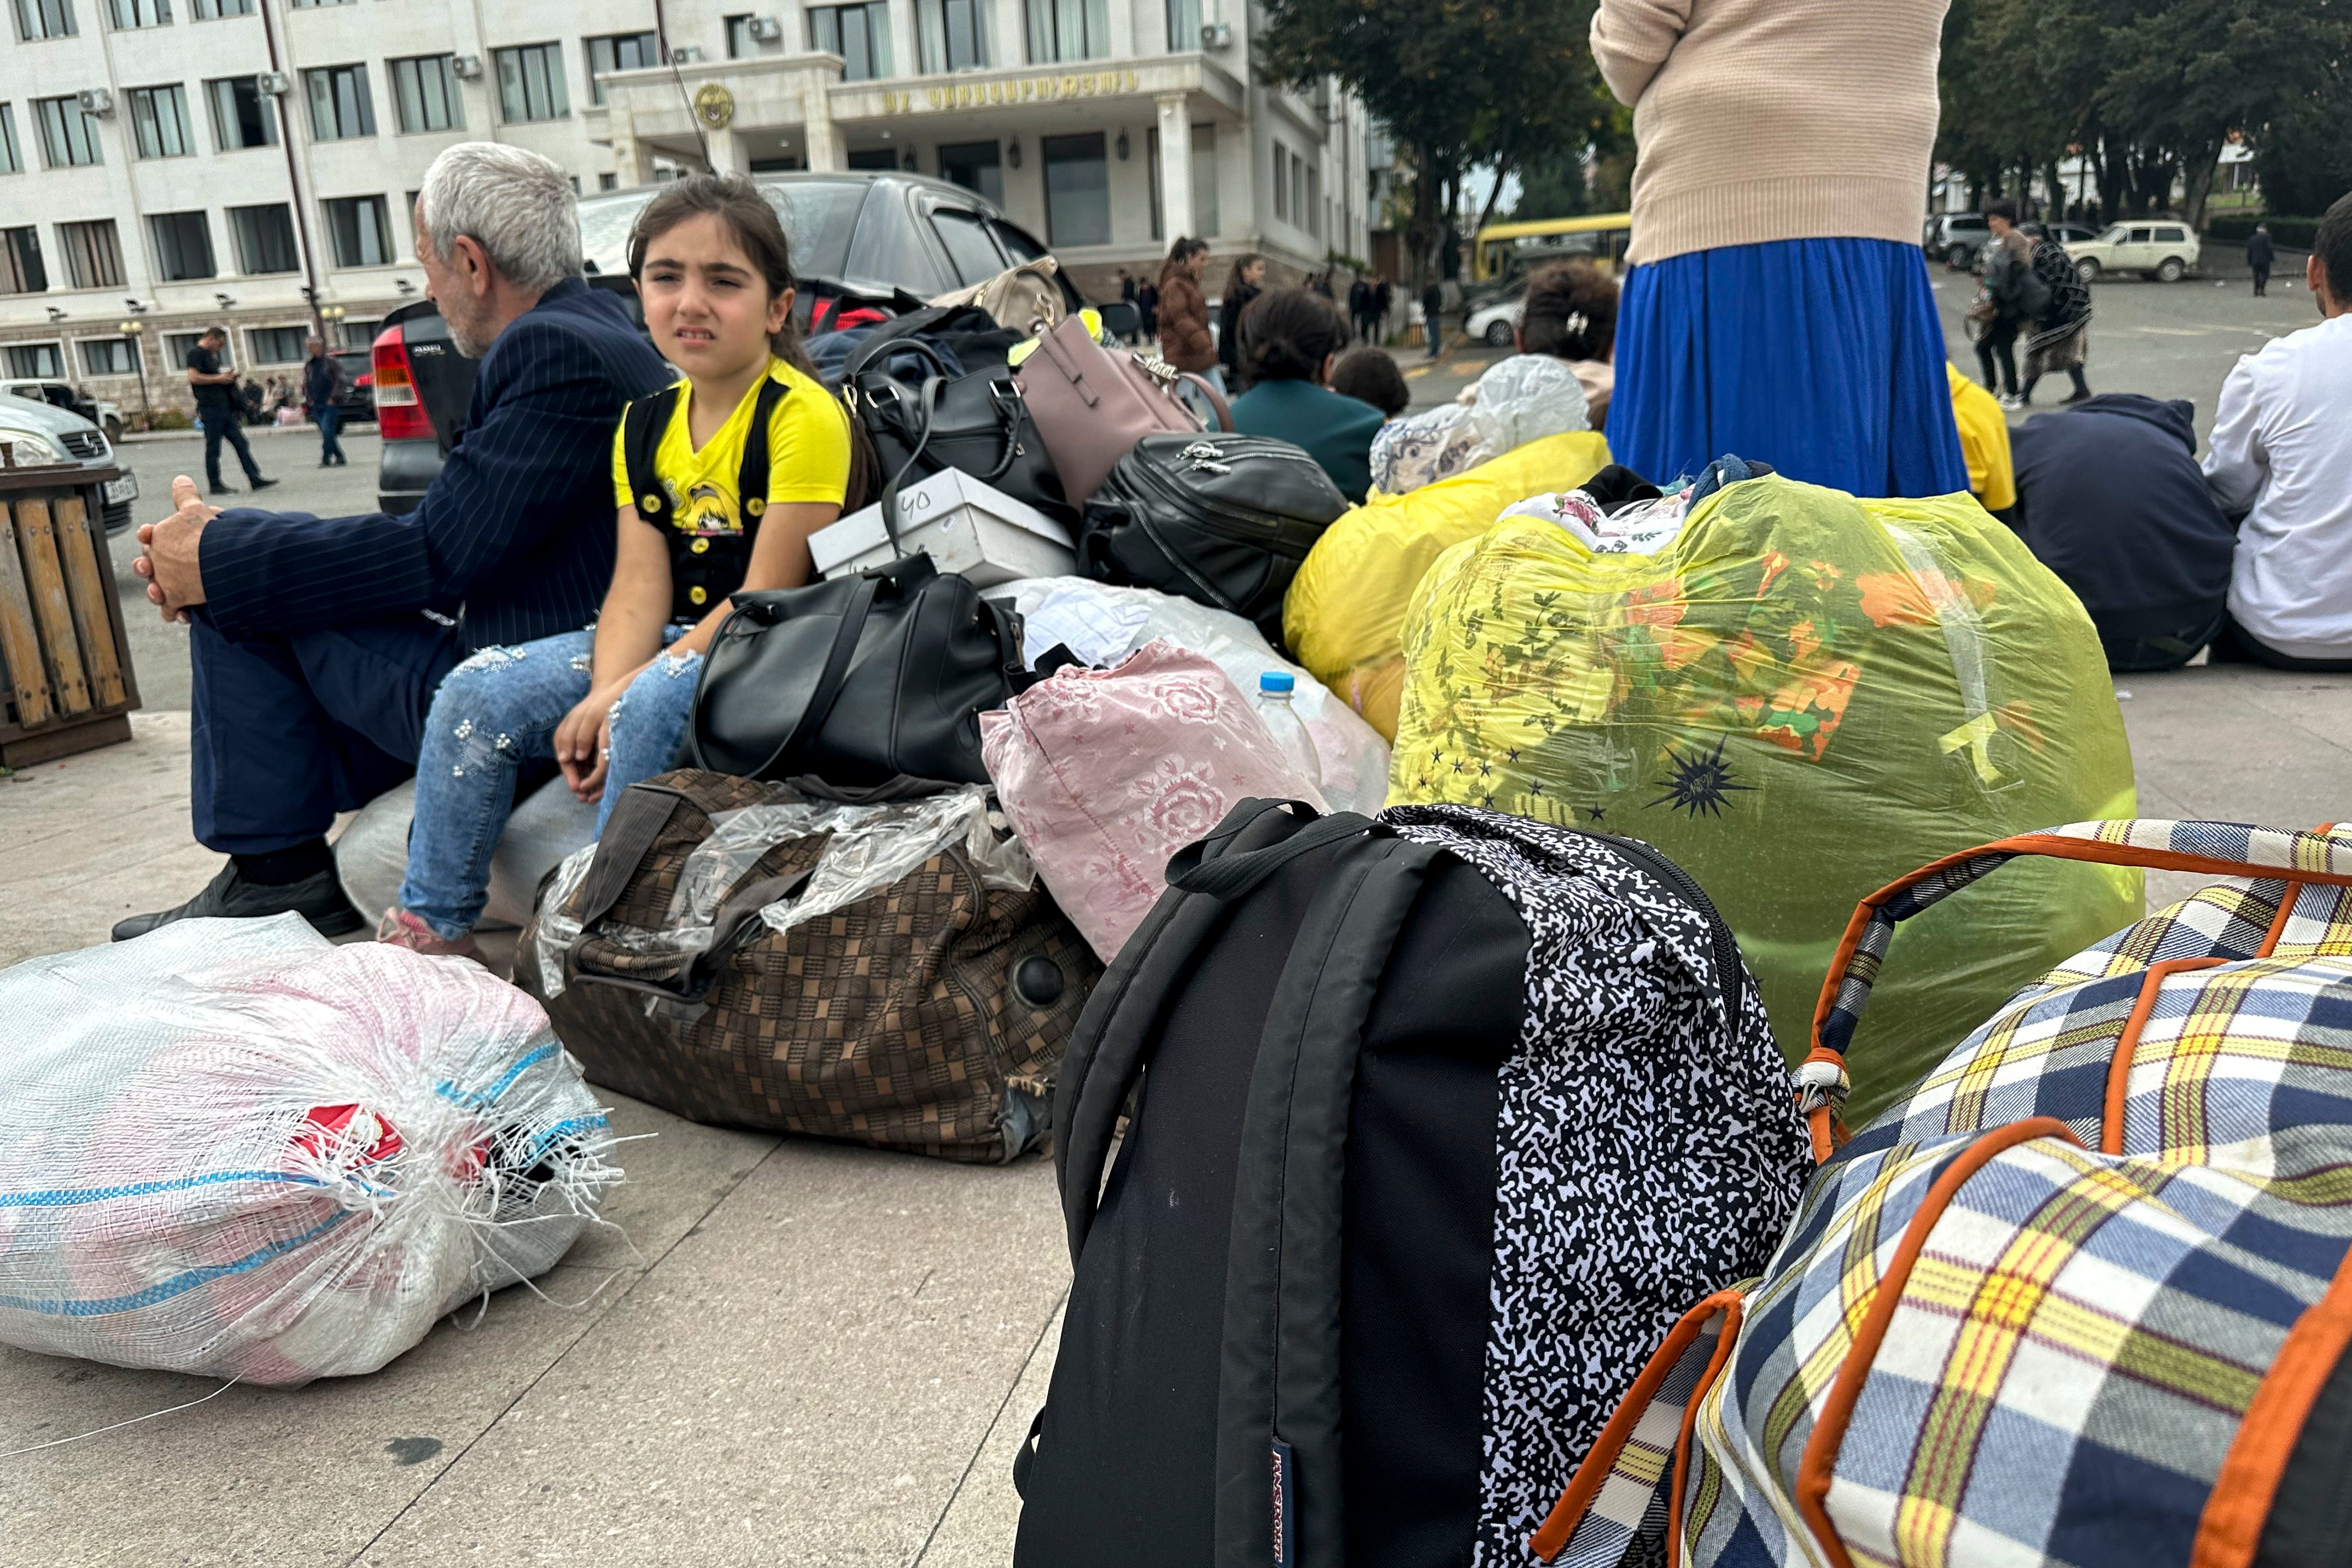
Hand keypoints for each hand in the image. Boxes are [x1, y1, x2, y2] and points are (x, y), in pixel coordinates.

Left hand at [134, 477, 218, 623]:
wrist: (217, 558)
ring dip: (159, 593)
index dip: (148, 537)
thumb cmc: (207, 533)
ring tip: (166, 594)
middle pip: (148, 565)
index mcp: (160, 537)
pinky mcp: (175, 600)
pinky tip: (184, 614)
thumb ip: (185, 496)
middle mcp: (158, 560)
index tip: (149, 536)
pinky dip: (177, 613)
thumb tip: (181, 479)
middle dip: (152, 568)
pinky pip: (171, 610)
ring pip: (155, 591)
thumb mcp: (196, 509)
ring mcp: (165, 581)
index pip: (148, 537)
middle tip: (161, 567)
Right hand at [555, 688, 620, 800]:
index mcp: (564, 738)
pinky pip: (587, 764)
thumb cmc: (598, 704)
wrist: (611, 693)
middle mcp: (569, 743)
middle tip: (586, 800)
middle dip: (578, 785)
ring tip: (591, 798)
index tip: (579, 790)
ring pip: (580, 769)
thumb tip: (566, 759)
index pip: (566, 763)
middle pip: (572, 770)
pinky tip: (598, 784)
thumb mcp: (588, 718)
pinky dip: (591, 774)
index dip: (572, 778)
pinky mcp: (588, 746)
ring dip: (585, 783)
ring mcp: (578, 745)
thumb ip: (577, 737)